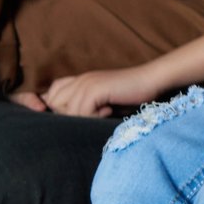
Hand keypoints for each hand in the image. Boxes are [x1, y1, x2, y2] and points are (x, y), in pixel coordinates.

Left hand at [40, 66, 158, 116]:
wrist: (152, 81)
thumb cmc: (131, 95)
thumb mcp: (102, 102)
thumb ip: (84, 106)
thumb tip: (66, 123)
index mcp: (80, 80)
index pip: (51, 94)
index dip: (55, 107)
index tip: (74, 116)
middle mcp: (80, 79)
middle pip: (54, 104)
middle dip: (69, 115)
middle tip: (94, 113)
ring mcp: (86, 83)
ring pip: (67, 111)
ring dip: (84, 117)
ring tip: (104, 111)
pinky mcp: (95, 89)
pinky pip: (81, 112)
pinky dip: (94, 117)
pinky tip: (109, 110)